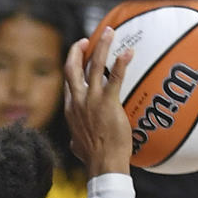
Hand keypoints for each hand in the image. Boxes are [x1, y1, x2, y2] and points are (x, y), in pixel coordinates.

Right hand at [64, 28, 132, 177]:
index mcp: (71, 110)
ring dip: (102, 46)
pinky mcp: (108, 103)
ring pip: (94, 65)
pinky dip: (121, 63)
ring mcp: (92, 101)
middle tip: (88, 40)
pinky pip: (115, 78)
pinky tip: (128, 53)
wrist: (103, 164)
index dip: (73, 66)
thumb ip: (75, 139)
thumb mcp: (77, 146)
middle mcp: (78, 101)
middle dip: (79, 49)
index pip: (68, 82)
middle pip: (73, 67)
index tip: (79, 57)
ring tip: (110, 33)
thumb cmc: (93, 159)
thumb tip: (74, 143)